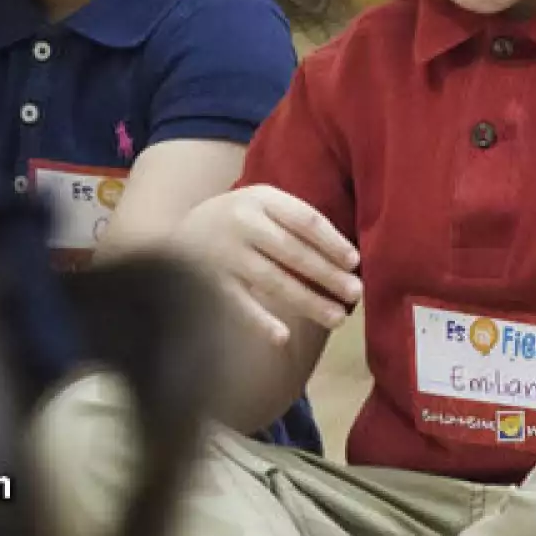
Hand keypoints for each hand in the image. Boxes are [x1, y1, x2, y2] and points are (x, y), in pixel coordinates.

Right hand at [176, 185, 361, 344]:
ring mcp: (225, 253)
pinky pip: (240, 304)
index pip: (305, 220)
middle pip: (293, 252)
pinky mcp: (211, 281)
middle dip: (327, 274)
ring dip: (308, 301)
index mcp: (262, 198)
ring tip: (337, 317)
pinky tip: (282, 337)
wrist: (179, 231)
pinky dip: (260, 321)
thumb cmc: (240, 219)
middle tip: (355, 293)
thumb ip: (296, 221)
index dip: (332, 242)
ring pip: (273, 281)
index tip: (355, 262)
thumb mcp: (264, 205)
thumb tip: (346, 258)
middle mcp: (242, 222)